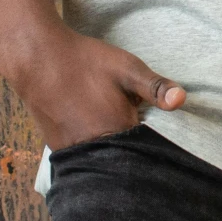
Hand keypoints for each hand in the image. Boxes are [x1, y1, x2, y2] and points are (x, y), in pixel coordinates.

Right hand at [0, 24, 184, 149]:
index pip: (145, 152)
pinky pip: (83, 157)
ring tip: (118, 135)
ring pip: (102, 161)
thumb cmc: (86, 62)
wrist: (38, 60)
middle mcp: (93, 147)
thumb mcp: (127, 68)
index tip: (162, 142)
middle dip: (134, 154)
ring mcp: (73, 150)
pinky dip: (94, 151)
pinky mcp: (58, 147)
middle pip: (123, 160)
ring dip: (113, 154)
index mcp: (116, 131)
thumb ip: (155, 87)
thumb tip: (183, 100)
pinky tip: (99, 135)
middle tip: (138, 135)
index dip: (155, 148)